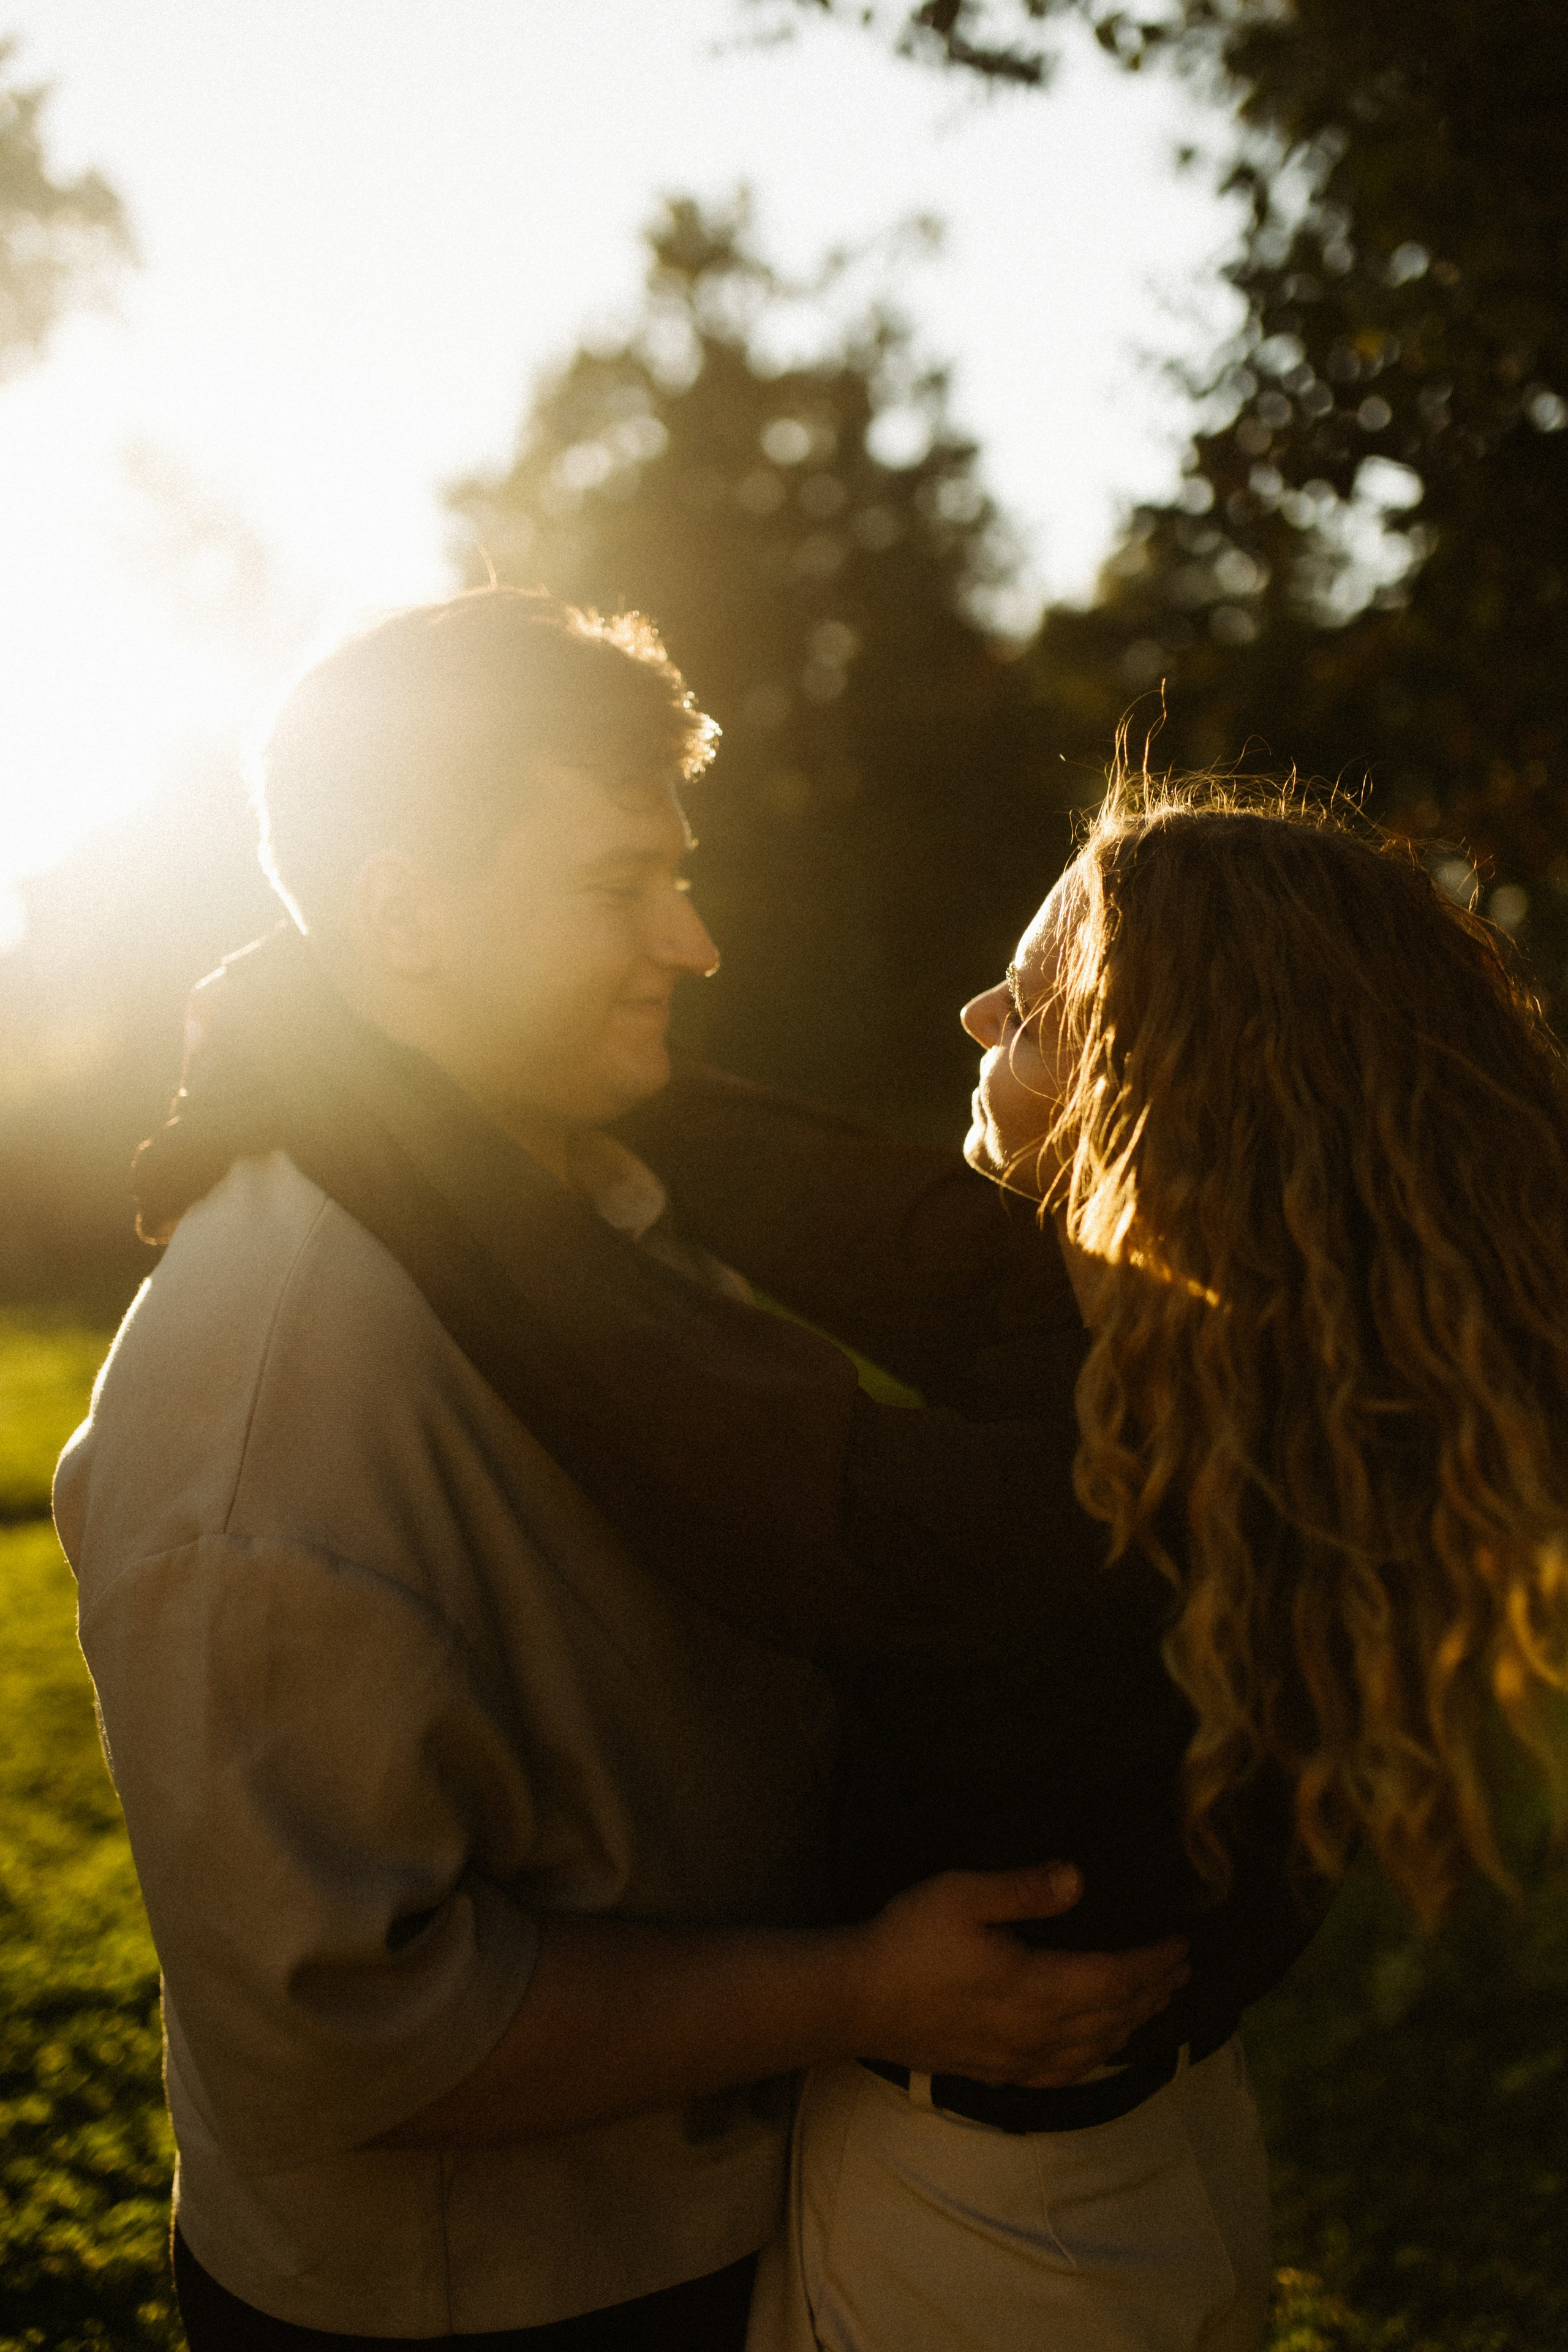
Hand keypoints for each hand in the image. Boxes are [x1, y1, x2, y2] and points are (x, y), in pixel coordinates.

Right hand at [847, 1862, 1189, 2087]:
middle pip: (1113, 2018)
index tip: (1182, 1944)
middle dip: (1153, 1993)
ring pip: (1094, 2050)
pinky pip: (1064, 2074)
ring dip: (1131, 2025)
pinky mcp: (997, 2073)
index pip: (1114, 1981)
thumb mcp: (962, 1894)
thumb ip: (1024, 1888)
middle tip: (1182, 1970)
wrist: (855, 2001)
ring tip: (1154, 2002)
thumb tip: (1079, 1879)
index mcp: (1035, 1988)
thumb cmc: (907, 1940)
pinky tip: (1098, 2050)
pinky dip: (1096, 2058)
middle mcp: (1035, 2033)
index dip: (1152, 1965)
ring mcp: (1017, 2060)